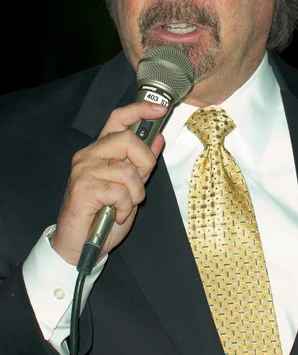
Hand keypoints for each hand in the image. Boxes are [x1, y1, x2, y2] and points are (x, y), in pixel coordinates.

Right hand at [50, 102, 166, 265]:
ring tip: (125, 206)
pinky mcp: (83, 188)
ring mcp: (84, 170)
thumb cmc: (103, 216)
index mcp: (100, 151)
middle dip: (144, 163)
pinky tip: (117, 214)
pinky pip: (120, 191)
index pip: (118, 119)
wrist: (79, 245)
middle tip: (139, 184)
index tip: (160, 109)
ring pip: (127, 169)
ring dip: (135, 193)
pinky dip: (126, 207)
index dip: (140, 110)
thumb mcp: (131, 187)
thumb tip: (157, 138)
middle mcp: (89, 155)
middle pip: (127, 139)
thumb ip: (141, 163)